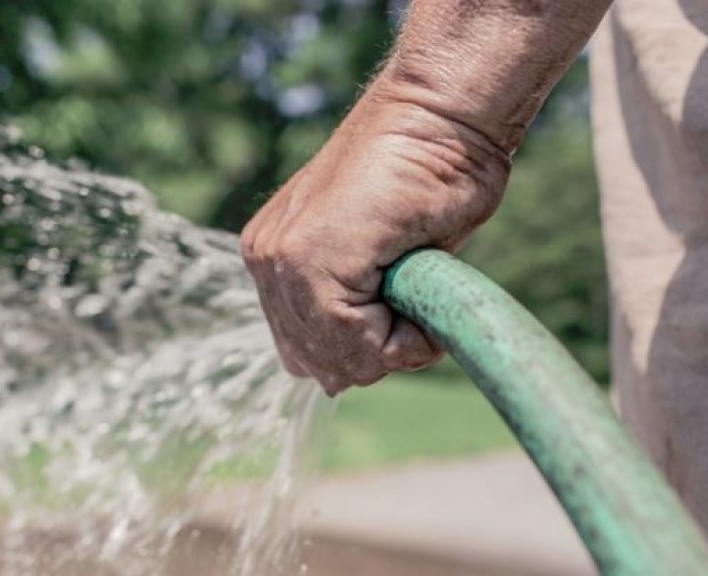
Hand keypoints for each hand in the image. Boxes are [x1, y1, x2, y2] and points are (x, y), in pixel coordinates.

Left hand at [241, 77, 510, 395]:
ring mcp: (280, 259)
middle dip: (375, 353)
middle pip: (317, 364)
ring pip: (337, 359)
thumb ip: (350, 311)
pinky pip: (356, 342)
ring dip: (393, 346)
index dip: (366, 351)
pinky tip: (421, 290)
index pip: (306, 352)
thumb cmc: (427, 178)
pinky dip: (404, 338)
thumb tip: (331, 383)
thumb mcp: (382, 262)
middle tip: (415, 301)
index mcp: (275, 259)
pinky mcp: (308, 258)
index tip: (406, 306)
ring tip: (419, 290)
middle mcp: (266, 261)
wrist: (441, 116)